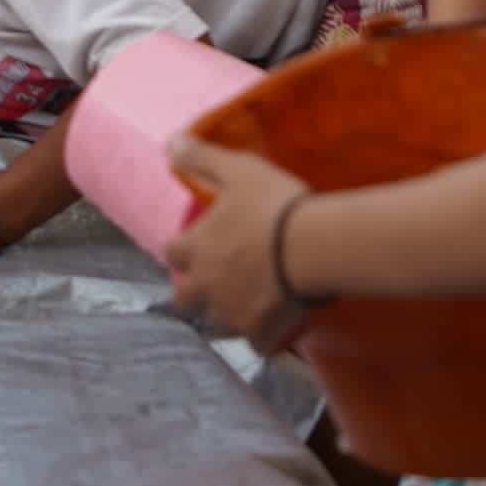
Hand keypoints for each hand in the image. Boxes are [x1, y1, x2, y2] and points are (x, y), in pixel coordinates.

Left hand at [164, 139, 318, 349]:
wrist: (316, 246)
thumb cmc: (275, 205)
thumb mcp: (237, 170)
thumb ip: (201, 157)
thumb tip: (169, 142)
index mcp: (196, 248)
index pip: (172, 253)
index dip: (184, 251)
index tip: (199, 247)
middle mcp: (205, 285)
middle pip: (183, 300)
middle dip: (193, 295)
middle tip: (215, 285)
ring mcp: (231, 312)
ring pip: (216, 325)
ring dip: (225, 316)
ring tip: (245, 306)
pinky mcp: (260, 332)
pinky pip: (255, 344)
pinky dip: (262, 337)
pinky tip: (274, 328)